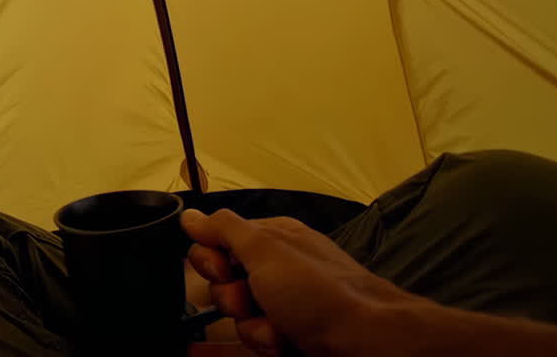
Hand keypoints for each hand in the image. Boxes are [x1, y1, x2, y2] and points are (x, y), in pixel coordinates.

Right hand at [181, 208, 424, 355]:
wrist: (367, 344)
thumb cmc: (317, 291)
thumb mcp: (266, 248)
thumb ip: (224, 229)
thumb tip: (189, 214)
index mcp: (273, 241)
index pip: (219, 242)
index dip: (212, 258)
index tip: (222, 269)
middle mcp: (277, 272)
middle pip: (226, 282)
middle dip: (231, 296)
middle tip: (252, 301)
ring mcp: (285, 309)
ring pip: (239, 317)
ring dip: (250, 328)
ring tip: (276, 335)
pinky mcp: (288, 340)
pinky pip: (250, 342)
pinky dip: (239, 347)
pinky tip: (227, 350)